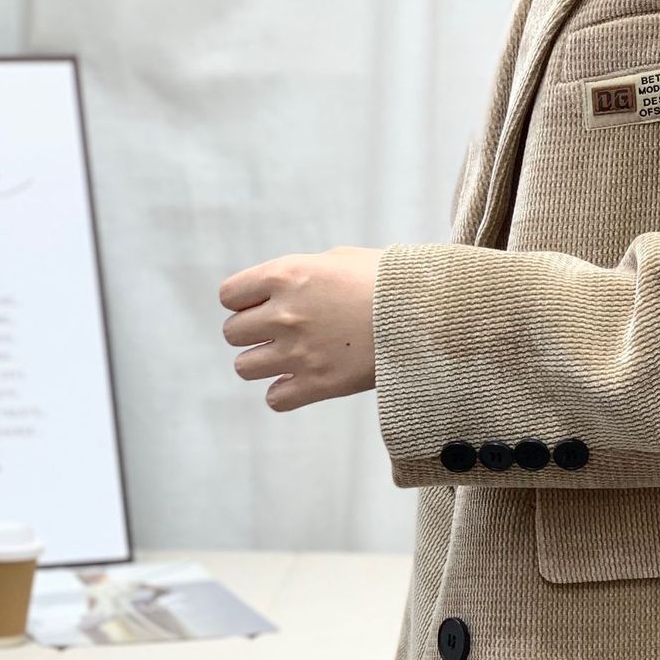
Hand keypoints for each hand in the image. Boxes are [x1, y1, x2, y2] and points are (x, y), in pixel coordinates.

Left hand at [219, 246, 379, 410]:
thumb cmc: (391, 281)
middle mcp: (285, 314)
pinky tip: (302, 383)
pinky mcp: (320, 384)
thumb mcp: (341, 259)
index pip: (230, 296)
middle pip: (234, 333)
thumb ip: (303, 273)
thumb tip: (282, 288)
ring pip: (245, 368)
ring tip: (289, 359)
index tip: (265, 305)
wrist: (430, 314)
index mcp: (287, 275)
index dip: (245, 301)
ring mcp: (300, 352)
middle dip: (253, 333)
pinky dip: (284, 393)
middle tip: (281, 333)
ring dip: (263, 364)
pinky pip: (275, 399)